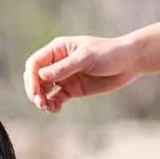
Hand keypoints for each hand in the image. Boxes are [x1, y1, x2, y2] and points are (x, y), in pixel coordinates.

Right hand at [23, 35, 138, 112]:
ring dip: (41, 99)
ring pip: (44, 90)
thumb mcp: (85, 58)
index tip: (35, 91)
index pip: (35, 63)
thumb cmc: (108, 53)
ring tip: (47, 107)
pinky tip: (54, 109)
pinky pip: (56, 98)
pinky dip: (52, 105)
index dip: (31, 77)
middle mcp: (58, 63)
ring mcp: (65, 77)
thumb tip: (41, 75)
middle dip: (34, 90)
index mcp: (58, 49)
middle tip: (40, 102)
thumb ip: (64, 67)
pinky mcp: (73, 89)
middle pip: (36, 78)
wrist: (129, 62)